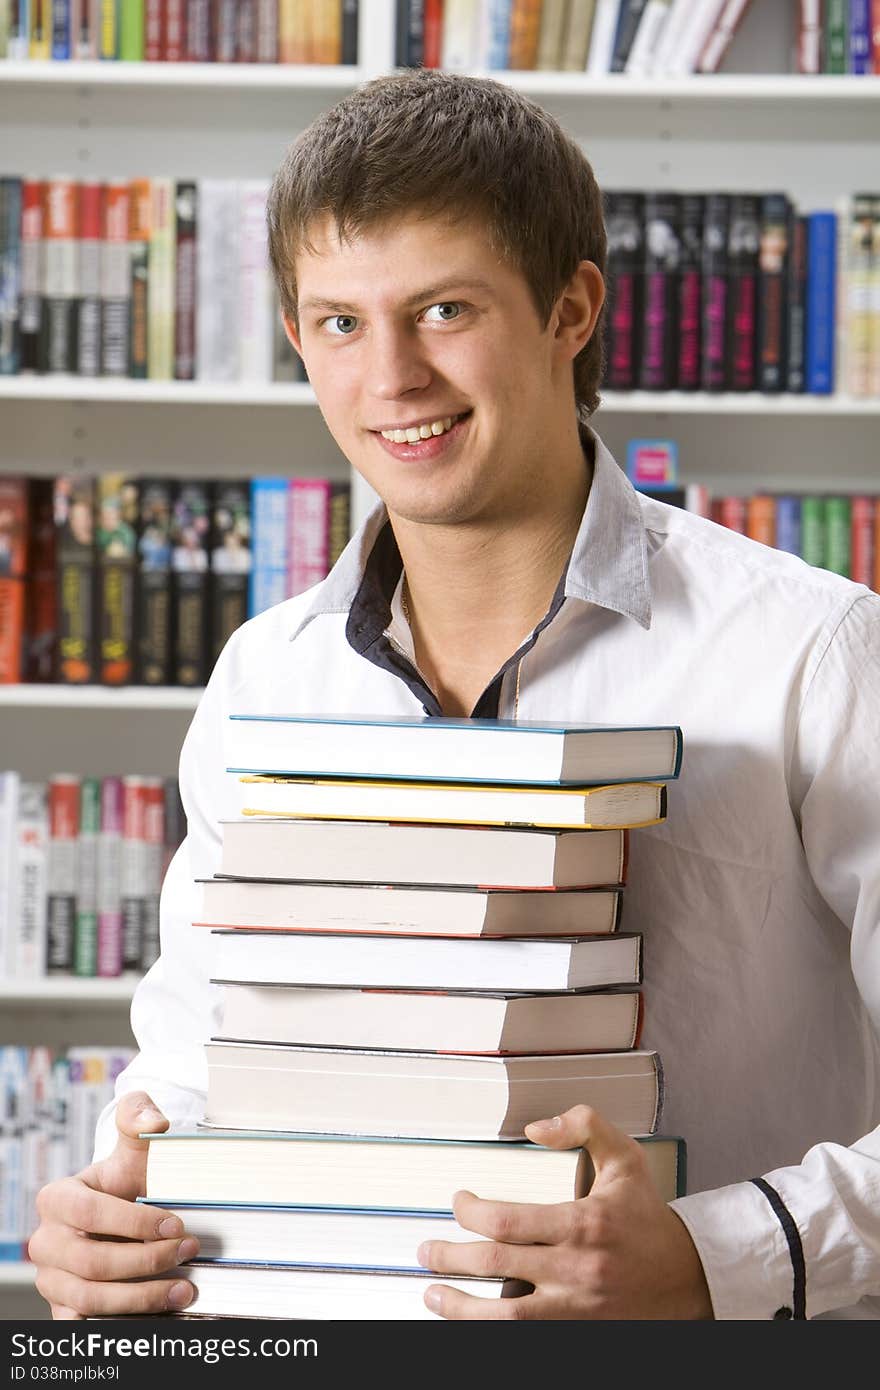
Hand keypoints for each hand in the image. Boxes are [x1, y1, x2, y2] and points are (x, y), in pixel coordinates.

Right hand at [28, 1091, 198, 1318]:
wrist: (126, 1210)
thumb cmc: (130, 1179)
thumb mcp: (136, 1146)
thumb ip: (139, 1117)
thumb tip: (154, 1122)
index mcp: (56, 1199)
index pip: (90, 1213)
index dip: (134, 1222)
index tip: (176, 1223)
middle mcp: (46, 1242)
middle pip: (92, 1262)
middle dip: (146, 1261)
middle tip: (187, 1252)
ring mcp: (52, 1279)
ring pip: (90, 1298)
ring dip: (142, 1297)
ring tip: (184, 1289)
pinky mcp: (64, 1308)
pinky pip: (87, 1325)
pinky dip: (123, 1322)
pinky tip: (159, 1314)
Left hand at [417, 1105, 712, 1319]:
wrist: (685, 1277)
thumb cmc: (647, 1218)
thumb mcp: (625, 1158)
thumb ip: (584, 1126)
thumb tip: (536, 1127)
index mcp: (582, 1222)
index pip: (508, 1219)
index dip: (471, 1212)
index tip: (459, 1202)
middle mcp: (575, 1267)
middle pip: (496, 1264)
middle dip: (450, 1257)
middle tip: (426, 1251)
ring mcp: (575, 1306)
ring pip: (504, 1313)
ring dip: (460, 1306)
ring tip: (433, 1293)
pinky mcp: (578, 1330)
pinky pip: (526, 1334)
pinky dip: (493, 1329)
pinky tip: (471, 1321)